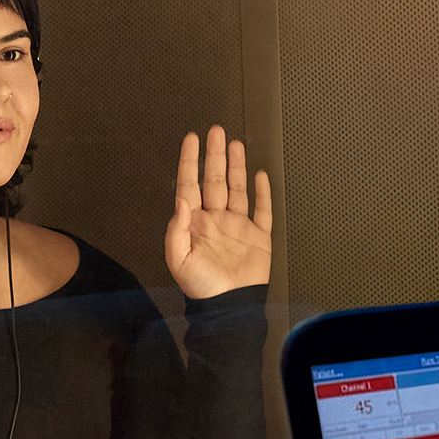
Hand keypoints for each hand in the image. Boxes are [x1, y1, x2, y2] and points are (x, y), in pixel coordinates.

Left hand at [165, 126, 274, 299]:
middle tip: (216, 131)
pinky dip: (262, 193)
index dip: (190, 161)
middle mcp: (216, 220)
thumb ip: (176, 230)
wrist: (230, 307)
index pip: (190, 184)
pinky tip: (260, 176)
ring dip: (235, 167)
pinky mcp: (258, 237)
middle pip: (214, 180)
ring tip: (235, 145)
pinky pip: (261, 210)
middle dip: (214, 155)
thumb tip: (181, 201)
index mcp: (195, 224)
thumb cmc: (202, 288)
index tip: (191, 139)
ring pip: (236, 189)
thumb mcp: (179, 260)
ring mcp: (237, 227)